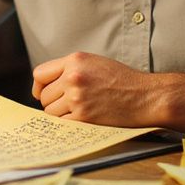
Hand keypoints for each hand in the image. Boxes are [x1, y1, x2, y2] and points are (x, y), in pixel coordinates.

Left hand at [31, 52, 159, 126]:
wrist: (145, 96)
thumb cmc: (122, 80)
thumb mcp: (94, 63)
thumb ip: (70, 70)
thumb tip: (46, 87)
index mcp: (75, 60)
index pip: (40, 74)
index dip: (39, 86)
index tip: (42, 93)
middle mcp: (73, 77)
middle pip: (44, 96)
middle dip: (53, 102)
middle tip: (68, 105)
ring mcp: (77, 97)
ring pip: (51, 111)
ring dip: (60, 114)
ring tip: (79, 111)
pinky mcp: (83, 116)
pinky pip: (62, 123)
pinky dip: (68, 124)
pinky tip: (81, 120)